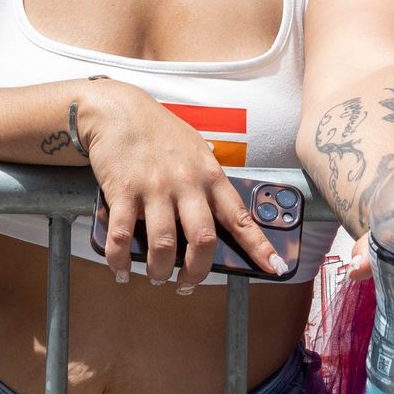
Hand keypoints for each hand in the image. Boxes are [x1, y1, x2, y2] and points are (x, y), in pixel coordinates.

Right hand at [81, 81, 288, 289]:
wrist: (118, 110)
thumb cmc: (160, 133)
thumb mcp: (195, 151)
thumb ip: (207, 181)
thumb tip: (219, 216)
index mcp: (209, 174)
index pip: (240, 216)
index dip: (258, 246)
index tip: (275, 268)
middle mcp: (186, 182)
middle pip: (203, 239)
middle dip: (198, 270)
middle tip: (189, 282)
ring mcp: (154, 187)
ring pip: (164, 245)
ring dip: (160, 271)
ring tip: (158, 277)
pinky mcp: (123, 191)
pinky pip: (122, 236)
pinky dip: (120, 260)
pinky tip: (122, 269)